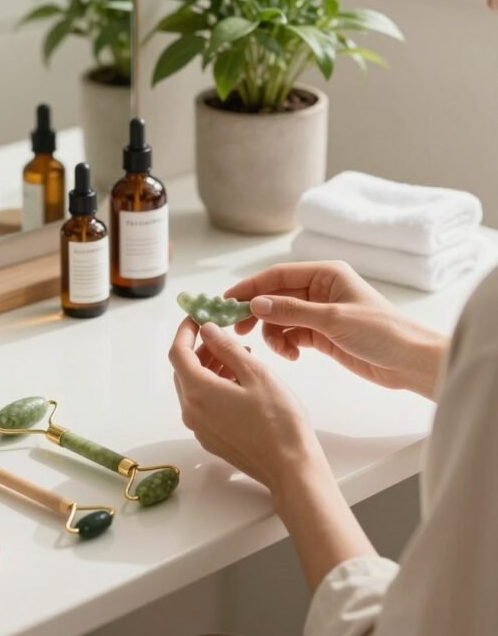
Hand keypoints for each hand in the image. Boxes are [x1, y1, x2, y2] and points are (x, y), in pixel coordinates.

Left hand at [169, 317, 318, 493]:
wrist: (291, 467)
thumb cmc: (278, 420)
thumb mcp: (255, 373)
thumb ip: (227, 348)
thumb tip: (208, 329)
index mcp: (198, 392)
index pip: (178, 353)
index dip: (185, 331)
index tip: (198, 316)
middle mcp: (191, 411)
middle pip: (184, 371)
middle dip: (201, 348)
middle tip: (225, 334)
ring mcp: (200, 428)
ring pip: (194, 388)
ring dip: (210, 367)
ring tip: (241, 356)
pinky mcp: (212, 438)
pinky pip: (203, 405)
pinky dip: (215, 386)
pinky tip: (241, 382)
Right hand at [226, 261, 446, 398]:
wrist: (410, 362)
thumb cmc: (380, 332)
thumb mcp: (333, 320)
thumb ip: (292, 311)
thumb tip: (255, 303)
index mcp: (325, 274)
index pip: (277, 275)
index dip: (250, 287)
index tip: (226, 301)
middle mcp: (320, 289)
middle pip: (276, 296)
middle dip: (257, 312)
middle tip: (237, 330)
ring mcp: (320, 312)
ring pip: (281, 318)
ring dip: (273, 333)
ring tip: (282, 351)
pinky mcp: (322, 334)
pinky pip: (292, 334)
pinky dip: (286, 344)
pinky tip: (294, 356)